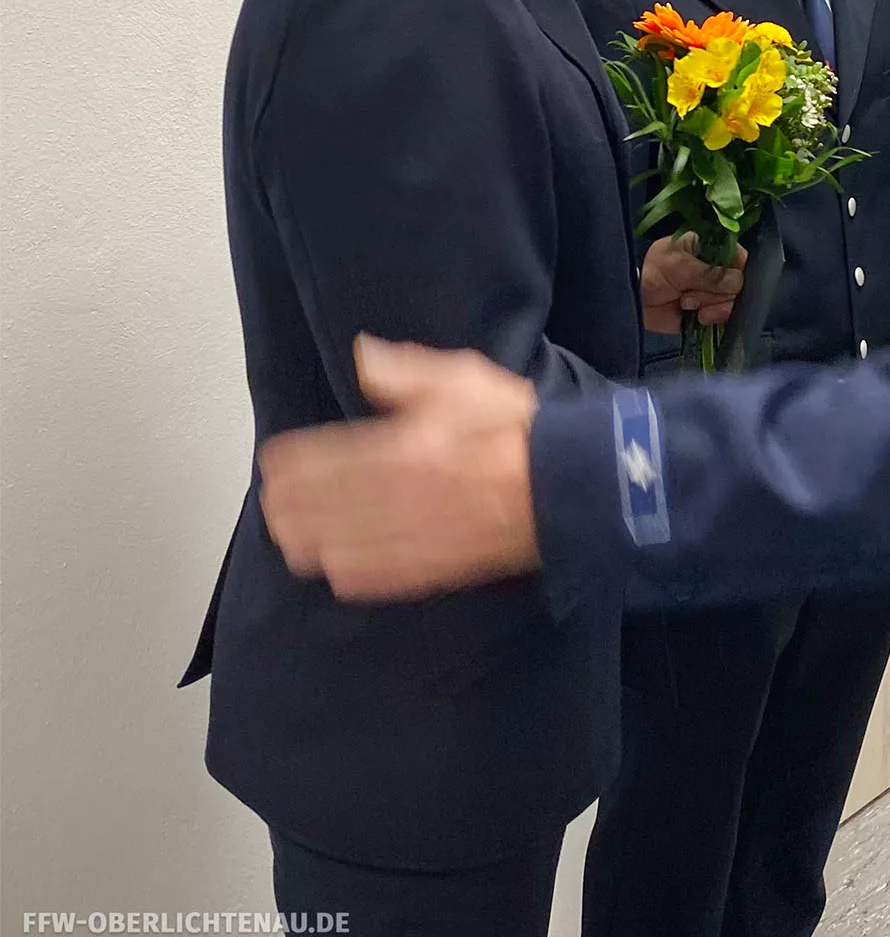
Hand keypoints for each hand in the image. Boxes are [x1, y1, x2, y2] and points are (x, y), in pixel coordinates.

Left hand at [258, 335, 540, 600]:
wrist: (569, 484)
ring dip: (310, 543)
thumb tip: (364, 357)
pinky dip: (350, 575)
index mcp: (406, 446)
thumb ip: (410, 371)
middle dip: (291, 508)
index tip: (273, 465)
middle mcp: (401, 496)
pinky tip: (335, 569)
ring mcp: (416, 536)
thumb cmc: (522, 428)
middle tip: (273, 506)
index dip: (293, 465)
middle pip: (326, 508)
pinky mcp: (438, 568)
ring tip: (290, 540)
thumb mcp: (469, 379)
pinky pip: (380, 579)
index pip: (329, 458)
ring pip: (343, 547)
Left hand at [639, 232, 745, 334]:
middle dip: (715, 292)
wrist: (637, 304)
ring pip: (735, 300)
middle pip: (739, 282)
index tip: (726, 279)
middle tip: (689, 293)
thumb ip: (708, 273)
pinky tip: (698, 317)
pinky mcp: (713, 309)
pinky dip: (715, 318)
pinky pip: (728, 316)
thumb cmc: (652, 274)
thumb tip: (738, 282)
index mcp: (710, 246)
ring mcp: (717, 290)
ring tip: (688, 304)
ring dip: (712, 305)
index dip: (737, 269)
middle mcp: (718, 267)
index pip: (739, 255)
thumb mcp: (677, 266)